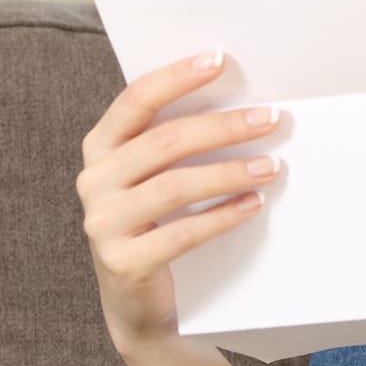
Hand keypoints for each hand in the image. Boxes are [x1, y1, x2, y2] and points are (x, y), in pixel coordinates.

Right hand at [76, 49, 282, 356]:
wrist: (138, 304)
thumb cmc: (156, 225)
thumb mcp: (154, 177)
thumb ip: (175, 142)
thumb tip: (240, 102)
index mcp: (100, 147)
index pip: (136, 99)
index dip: (177, 77)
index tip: (220, 61)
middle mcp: (94, 180)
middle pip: (164, 141)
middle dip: (223, 127)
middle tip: (270, 120)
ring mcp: (103, 223)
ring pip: (175, 187)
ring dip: (230, 172)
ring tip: (272, 166)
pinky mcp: (124, 262)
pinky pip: (183, 233)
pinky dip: (223, 217)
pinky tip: (253, 204)